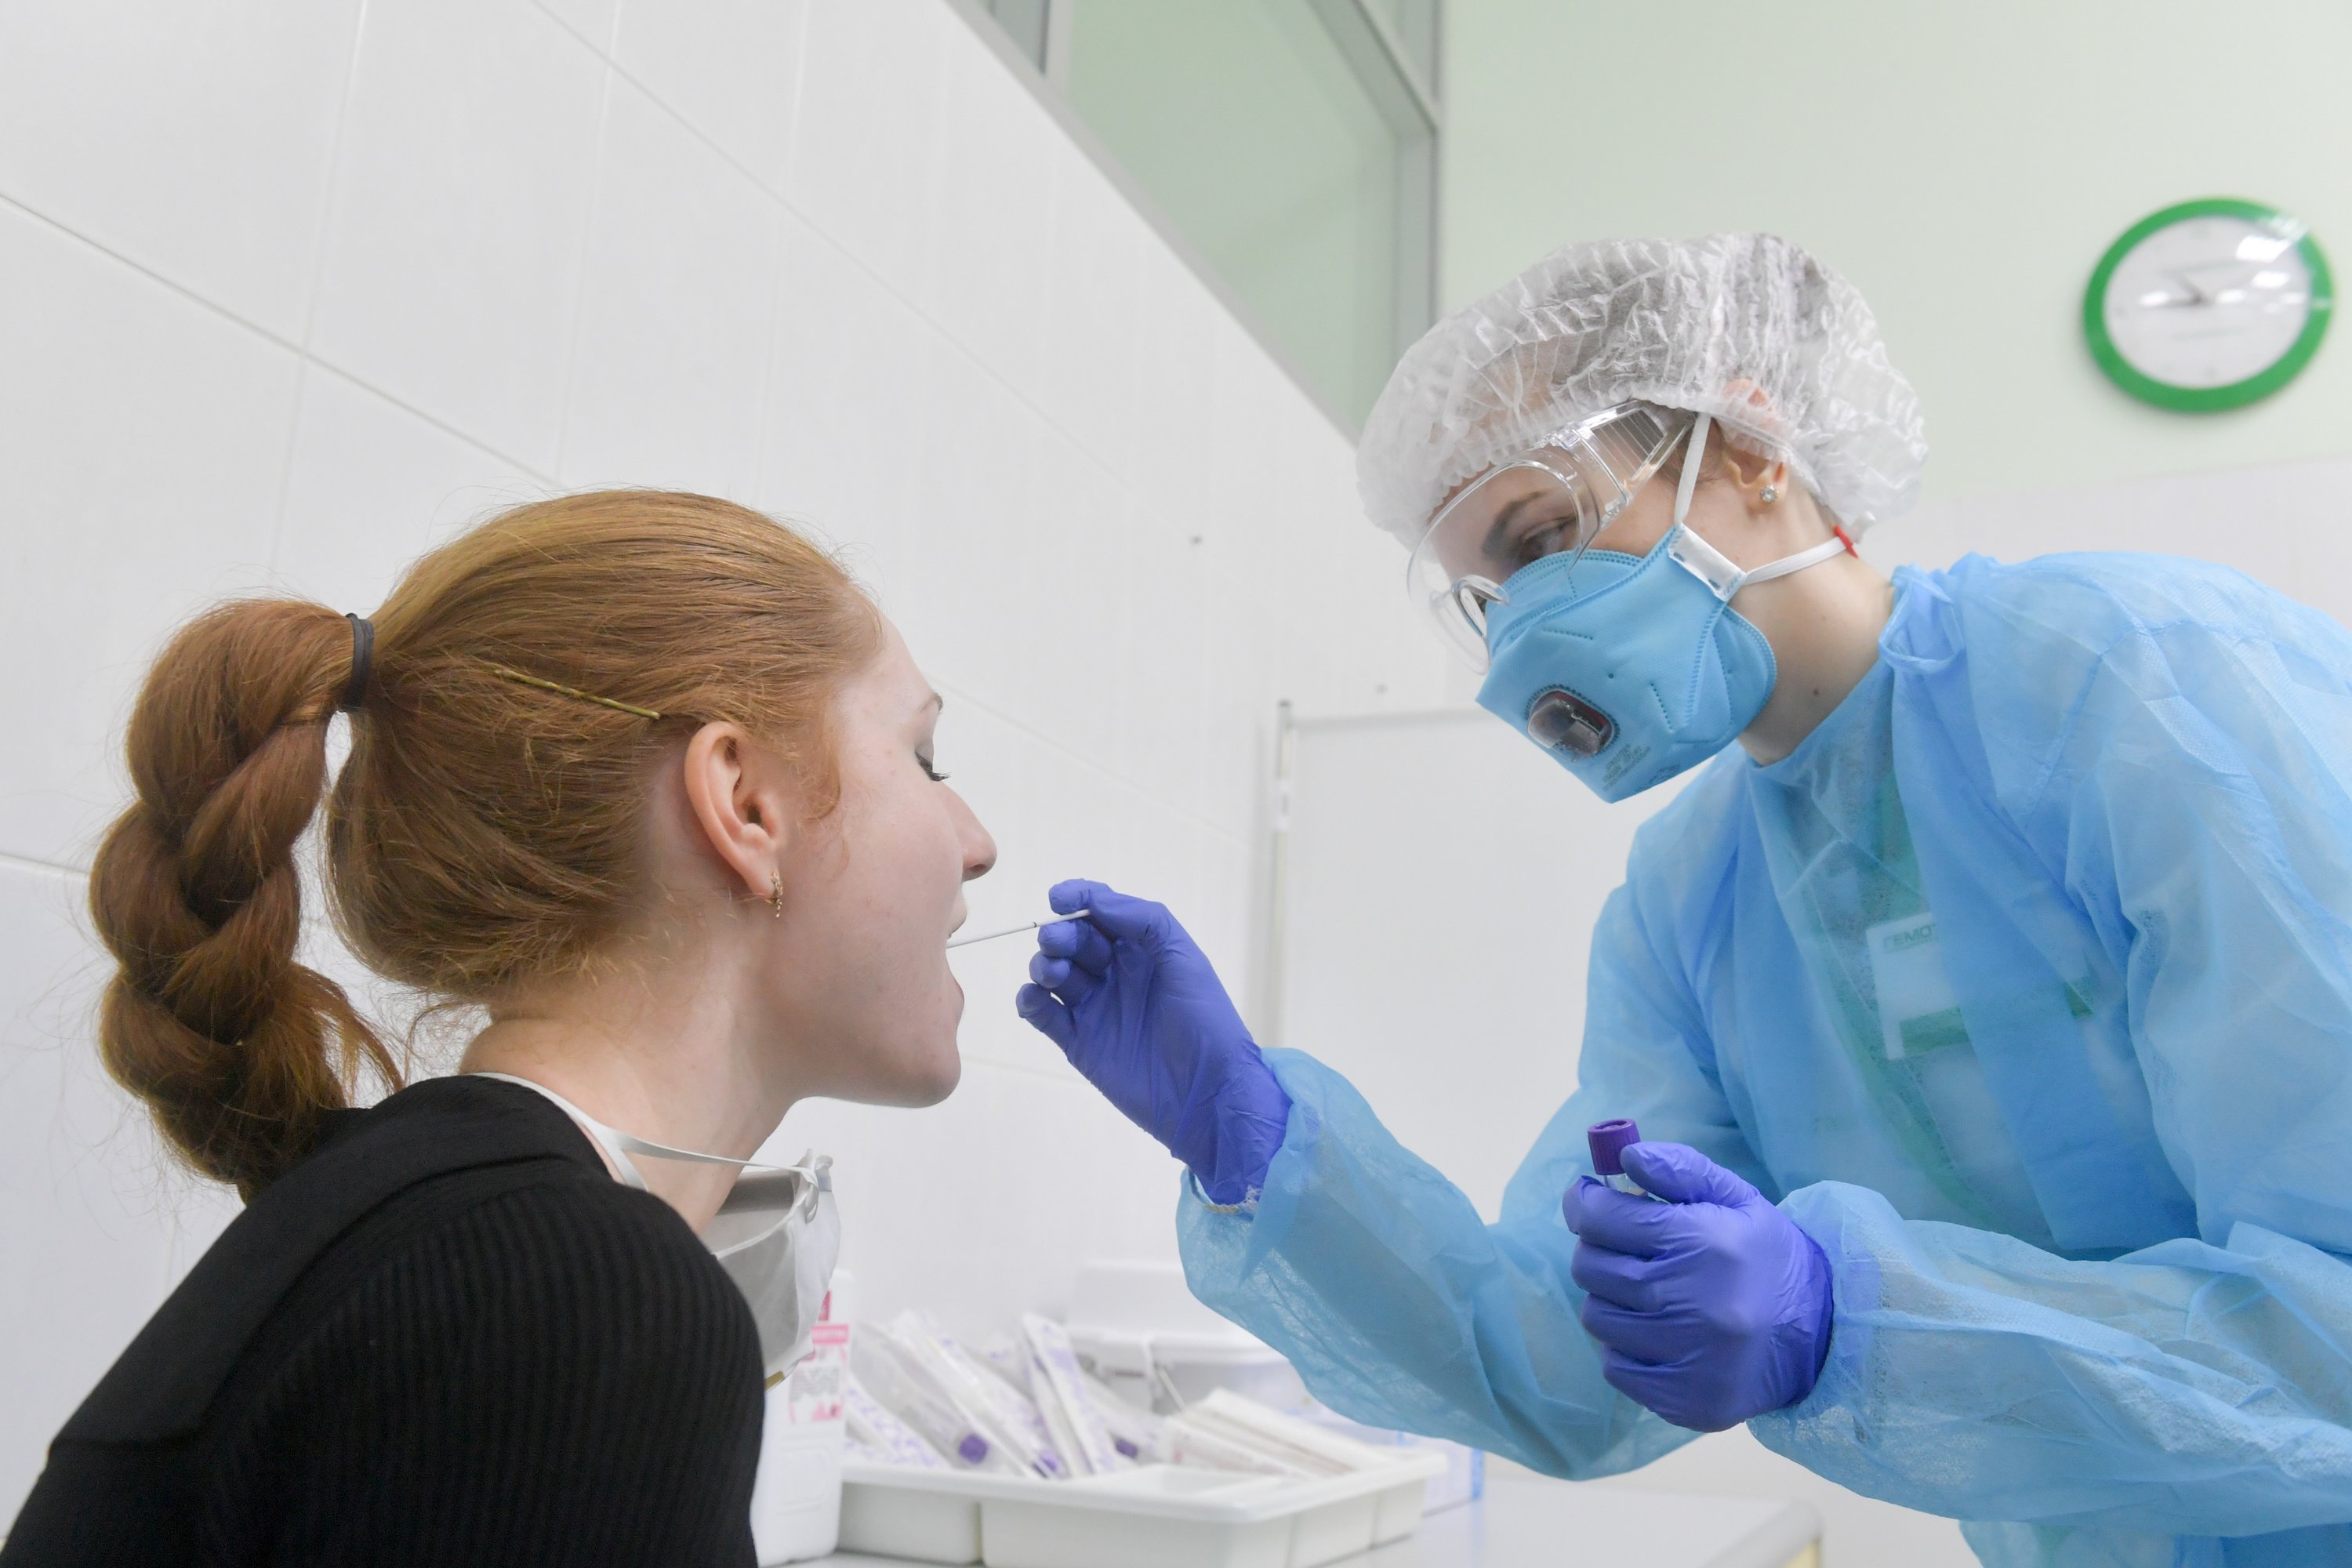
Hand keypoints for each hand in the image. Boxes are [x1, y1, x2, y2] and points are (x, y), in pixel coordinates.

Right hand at [1015, 880, 1289, 1204]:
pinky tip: (1034, 999)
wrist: (1207, 1094)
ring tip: (1053, 974)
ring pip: (1054, 973)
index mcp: (1144, 949)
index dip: (1079, 898)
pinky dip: (1030, 1001)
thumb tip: (1096, 901)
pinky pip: (1044, 1014)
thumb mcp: (1186, 960)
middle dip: (1060, 934)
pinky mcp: (1079, 1043)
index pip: (1103, 912)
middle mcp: (1116, 973)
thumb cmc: (1205, 1022)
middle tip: (1056, 942)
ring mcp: (1095, 1008)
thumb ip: (1145, 921)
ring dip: (1044, 965)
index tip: (1059, 898)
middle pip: (1074, 940)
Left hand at [1564, 1142, 1831, 1431]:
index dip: (1584, 1203)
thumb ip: (1679, 1169)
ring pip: (1597, 1317)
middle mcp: (1694, 1302)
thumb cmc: (1765, 1257)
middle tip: (1621, 1247)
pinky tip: (1658, 1334)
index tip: (1588, 1200)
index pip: (1603, 1218)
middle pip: (1591, 1268)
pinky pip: (1614, 1366)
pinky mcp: (1683, 1400)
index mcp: (1704, 1243)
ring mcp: (1687, 1358)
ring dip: (1610, 1299)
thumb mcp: (1736, 1198)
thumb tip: (1624, 1156)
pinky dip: (1624, 1346)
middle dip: (1596, 1249)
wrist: (1821, 1334)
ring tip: (1648, 1292)